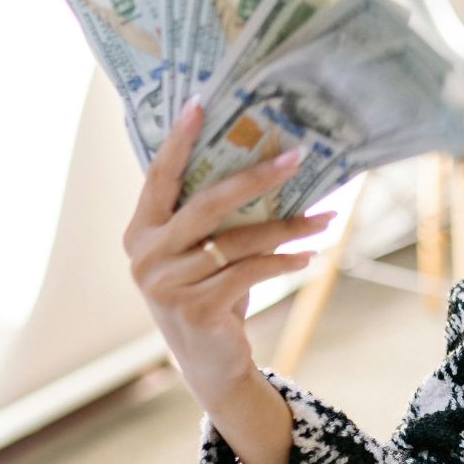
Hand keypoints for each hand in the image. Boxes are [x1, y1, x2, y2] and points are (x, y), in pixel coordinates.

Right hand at [122, 96, 335, 415]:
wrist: (207, 362)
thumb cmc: (209, 293)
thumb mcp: (200, 253)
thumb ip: (212, 219)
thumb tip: (267, 163)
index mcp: (140, 230)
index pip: (159, 175)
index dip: (178, 138)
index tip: (201, 101)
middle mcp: (145, 254)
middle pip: (206, 202)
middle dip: (255, 177)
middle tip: (296, 158)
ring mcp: (165, 283)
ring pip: (237, 240)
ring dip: (287, 227)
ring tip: (324, 217)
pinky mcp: (194, 307)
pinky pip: (248, 272)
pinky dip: (282, 261)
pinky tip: (307, 256)